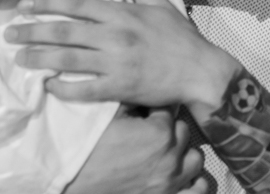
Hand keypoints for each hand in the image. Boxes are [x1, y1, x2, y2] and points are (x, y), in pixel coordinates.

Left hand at [4, 0, 239, 113]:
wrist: (199, 70)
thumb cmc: (179, 35)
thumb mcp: (158, 0)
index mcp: (122, 12)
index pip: (77, 4)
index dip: (48, 3)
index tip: (25, 5)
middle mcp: (115, 36)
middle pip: (64, 31)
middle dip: (32, 31)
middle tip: (9, 32)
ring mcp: (116, 63)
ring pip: (68, 59)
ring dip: (39, 57)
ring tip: (19, 57)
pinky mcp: (119, 88)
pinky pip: (83, 89)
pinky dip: (63, 87)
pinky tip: (48, 85)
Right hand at [65, 108, 203, 193]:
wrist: (71, 185)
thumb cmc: (86, 153)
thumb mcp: (107, 119)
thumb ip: (129, 101)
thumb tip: (137, 88)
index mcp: (159, 133)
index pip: (169, 111)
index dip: (156, 111)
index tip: (147, 114)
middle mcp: (171, 157)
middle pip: (183, 132)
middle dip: (170, 130)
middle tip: (152, 133)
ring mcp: (171, 182)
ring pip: (196, 159)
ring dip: (184, 155)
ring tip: (167, 155)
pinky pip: (198, 191)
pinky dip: (194, 184)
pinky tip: (182, 178)